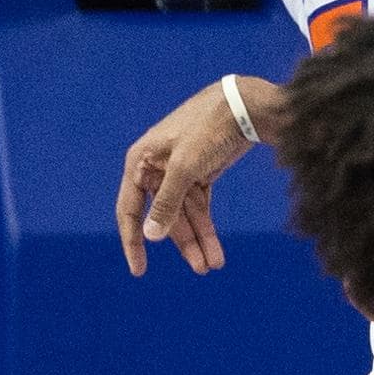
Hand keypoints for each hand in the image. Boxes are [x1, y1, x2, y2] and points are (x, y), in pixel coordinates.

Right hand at [115, 76, 277, 275]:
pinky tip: (214, 249)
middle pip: (164, 217)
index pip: (129, 209)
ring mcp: (179, 172)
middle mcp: (155, 168)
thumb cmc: (208, 128)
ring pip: (184, 215)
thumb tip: (151, 235)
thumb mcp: (184, 166)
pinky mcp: (200, 173)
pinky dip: (206, 227)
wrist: (244, 105)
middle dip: (183, 243)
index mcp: (140, 162)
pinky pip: (198, 207)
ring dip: (199, 239)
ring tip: (214, 265)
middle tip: (201, 269)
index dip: (132, 241)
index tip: (140, 270)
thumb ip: (167, 202)